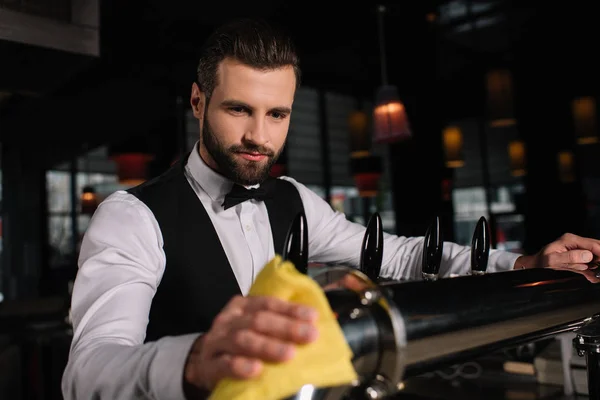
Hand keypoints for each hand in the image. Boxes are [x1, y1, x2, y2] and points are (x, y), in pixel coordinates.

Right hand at [183, 295, 318, 393]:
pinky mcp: (208, 364)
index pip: (268, 304)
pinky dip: (240, 366)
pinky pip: (224, 363)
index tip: (312, 318)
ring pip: (242, 339)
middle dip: (286, 327)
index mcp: (242, 306)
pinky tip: (256, 369)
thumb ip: (277, 324)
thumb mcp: (253, 327)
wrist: (202, 362)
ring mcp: (217, 341)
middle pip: (258, 320)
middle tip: (309, 336)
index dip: (291, 310)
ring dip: (268, 346)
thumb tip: (313, 326)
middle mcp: (229, 319)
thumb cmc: (237, 344)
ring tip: (288, 354)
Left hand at [515, 233, 599, 282]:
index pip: (592, 244)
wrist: (535, 265)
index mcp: (570, 240)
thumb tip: (588, 255)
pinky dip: (592, 271)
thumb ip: (570, 257)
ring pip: (595, 256)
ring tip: (597, 274)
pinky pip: (589, 264)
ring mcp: (577, 250)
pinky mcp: (578, 258)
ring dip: (597, 266)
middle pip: (596, 248)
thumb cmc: (541, 261)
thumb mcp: (553, 260)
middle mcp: (575, 243)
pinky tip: (593, 278)